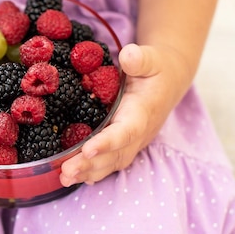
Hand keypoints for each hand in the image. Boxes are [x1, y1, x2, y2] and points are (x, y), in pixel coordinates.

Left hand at [60, 43, 190, 185]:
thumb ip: (140, 58)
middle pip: (115, 154)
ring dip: (88, 173)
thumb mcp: (151, 58)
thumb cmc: (156, 68)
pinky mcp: (125, 144)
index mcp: (142, 112)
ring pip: (111, 163)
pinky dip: (93, 172)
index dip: (108, 142)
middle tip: (66, 172)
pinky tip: (74, 178)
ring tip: (64, 178)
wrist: (170, 80)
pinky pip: (110, 162)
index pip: (126, 131)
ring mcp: (133, 142)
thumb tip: (128, 55)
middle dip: (90, 165)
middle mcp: (139, 132)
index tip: (88, 150)